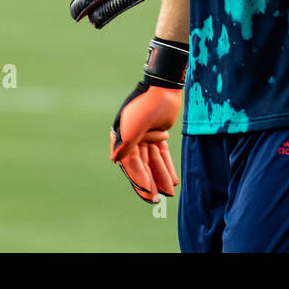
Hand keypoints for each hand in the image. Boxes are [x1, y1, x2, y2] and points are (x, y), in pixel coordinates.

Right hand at [110, 38, 187, 203]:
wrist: (163, 88)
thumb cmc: (145, 105)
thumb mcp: (134, 125)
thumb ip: (127, 144)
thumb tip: (115, 161)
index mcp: (122, 138)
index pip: (131, 164)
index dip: (139, 180)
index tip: (148, 194)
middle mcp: (132, 140)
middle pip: (142, 166)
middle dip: (150, 182)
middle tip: (157, 200)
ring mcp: (145, 138)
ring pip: (154, 162)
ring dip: (160, 176)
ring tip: (168, 192)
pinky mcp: (159, 135)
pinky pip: (162, 154)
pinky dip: (166, 166)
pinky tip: (172, 180)